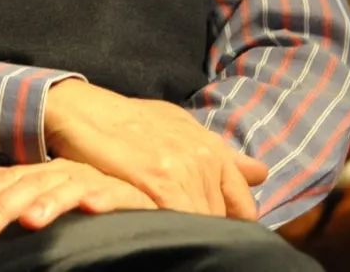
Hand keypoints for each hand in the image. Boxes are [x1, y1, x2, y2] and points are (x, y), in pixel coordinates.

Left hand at [0, 158, 156, 243]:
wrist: (145, 184)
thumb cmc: (86, 195)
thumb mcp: (42, 192)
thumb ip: (8, 185)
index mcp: (44, 171)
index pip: (5, 180)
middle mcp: (67, 171)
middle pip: (28, 184)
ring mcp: (98, 180)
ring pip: (67, 187)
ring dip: (47, 203)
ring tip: (29, 223)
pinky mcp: (131, 195)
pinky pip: (116, 193)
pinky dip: (103, 196)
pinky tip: (89, 207)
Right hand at [43, 81, 267, 219]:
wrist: (87, 112)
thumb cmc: (132, 122)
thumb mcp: (180, 128)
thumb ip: (221, 155)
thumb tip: (262, 173)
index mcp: (212, 148)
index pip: (243, 206)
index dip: (230, 223)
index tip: (213, 231)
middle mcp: (204, 159)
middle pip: (220, 220)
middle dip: (206, 230)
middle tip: (185, 234)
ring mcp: (183, 172)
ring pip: (201, 224)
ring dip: (189, 234)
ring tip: (170, 236)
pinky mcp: (159, 185)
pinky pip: (179, 224)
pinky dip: (172, 233)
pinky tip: (158, 232)